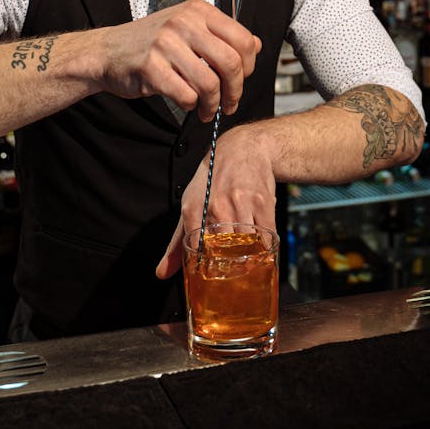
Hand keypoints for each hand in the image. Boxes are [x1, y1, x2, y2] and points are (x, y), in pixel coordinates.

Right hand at [96, 0, 260, 122]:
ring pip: (210, 83)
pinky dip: (192, 105)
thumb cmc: (150, 43)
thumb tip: (256, 46)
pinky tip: (188, 103)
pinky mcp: (151, 67)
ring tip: (207, 110)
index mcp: (198, 11)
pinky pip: (186, 94)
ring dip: (213, 104)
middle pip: (231, 63)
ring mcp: (166, 44)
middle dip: (235, 91)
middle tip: (230, 103)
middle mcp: (184, 23)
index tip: (241, 79)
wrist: (107, 51)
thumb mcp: (188, 29)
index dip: (248, 66)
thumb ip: (222, 36)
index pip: (242, 39)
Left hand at [155, 121, 276, 278]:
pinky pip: (267, 235)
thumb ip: (176, 243)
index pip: (197, 249)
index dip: (205, 269)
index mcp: (194, 209)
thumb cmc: (212, 181)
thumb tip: (162, 273)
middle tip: (232, 276)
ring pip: (247, 243)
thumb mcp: (190, 205)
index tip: (211, 279)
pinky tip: (262, 251)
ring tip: (248, 265)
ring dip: (250, 258)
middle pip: (224, 250)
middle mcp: (217, 205)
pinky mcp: (264, 202)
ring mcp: (242, 203)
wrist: (242, 149)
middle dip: (229, 266)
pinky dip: (266, 248)